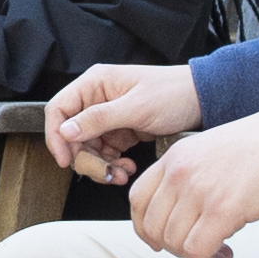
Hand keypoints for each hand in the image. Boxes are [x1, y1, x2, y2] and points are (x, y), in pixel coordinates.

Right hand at [43, 61, 203, 183]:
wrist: (202, 100)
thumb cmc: (173, 93)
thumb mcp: (135, 108)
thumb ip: (98, 119)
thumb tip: (67, 131)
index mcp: (95, 84)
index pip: (59, 110)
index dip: (56, 136)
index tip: (65, 160)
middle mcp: (97, 99)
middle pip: (72, 134)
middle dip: (85, 158)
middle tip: (103, 172)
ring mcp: (108, 116)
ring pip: (88, 148)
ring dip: (100, 165)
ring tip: (119, 173)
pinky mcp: (120, 130)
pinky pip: (105, 153)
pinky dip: (112, 164)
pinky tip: (126, 167)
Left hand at [128, 107, 258, 257]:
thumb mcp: (211, 153)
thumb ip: (191, 178)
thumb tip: (184, 218)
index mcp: (175, 157)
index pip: (137, 198)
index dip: (145, 227)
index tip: (160, 241)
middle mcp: (180, 172)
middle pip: (153, 226)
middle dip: (172, 248)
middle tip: (198, 250)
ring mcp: (199, 190)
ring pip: (174, 243)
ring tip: (218, 253)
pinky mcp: (222, 209)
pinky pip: (197, 251)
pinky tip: (225, 257)